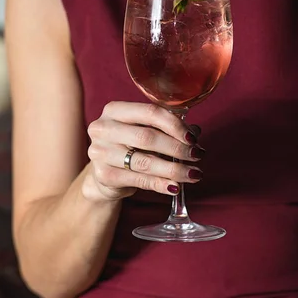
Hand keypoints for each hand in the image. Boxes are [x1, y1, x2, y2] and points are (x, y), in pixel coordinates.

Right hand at [83, 102, 203, 201]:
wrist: (103, 172)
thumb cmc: (128, 146)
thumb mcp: (143, 131)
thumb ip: (167, 128)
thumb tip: (194, 132)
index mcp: (114, 110)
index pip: (150, 112)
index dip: (175, 125)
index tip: (192, 138)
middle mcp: (103, 128)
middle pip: (147, 137)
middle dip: (177, 148)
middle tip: (197, 155)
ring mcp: (100, 152)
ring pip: (144, 162)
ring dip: (173, 169)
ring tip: (193, 174)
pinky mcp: (104, 175)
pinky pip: (139, 180)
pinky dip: (160, 184)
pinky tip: (175, 186)